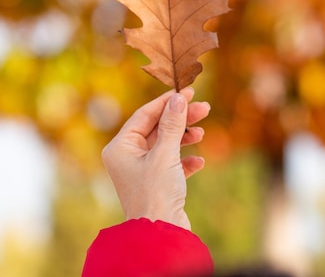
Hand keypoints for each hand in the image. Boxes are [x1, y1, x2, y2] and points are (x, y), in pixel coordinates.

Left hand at [101, 88, 209, 229]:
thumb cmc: (155, 193)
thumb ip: (172, 124)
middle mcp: (127, 157)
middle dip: (180, 118)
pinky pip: (172, 163)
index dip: (167, 102)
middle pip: (157, 128)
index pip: (144, 115)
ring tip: (202, 132)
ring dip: (184, 137)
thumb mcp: (165, 154)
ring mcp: (141, 171)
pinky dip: (185, 159)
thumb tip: (178, 98)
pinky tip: (198, 161)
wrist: (160, 233)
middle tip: (204, 107)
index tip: (187, 91)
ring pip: (166, 144)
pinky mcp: (156, 183)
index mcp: (120, 148)